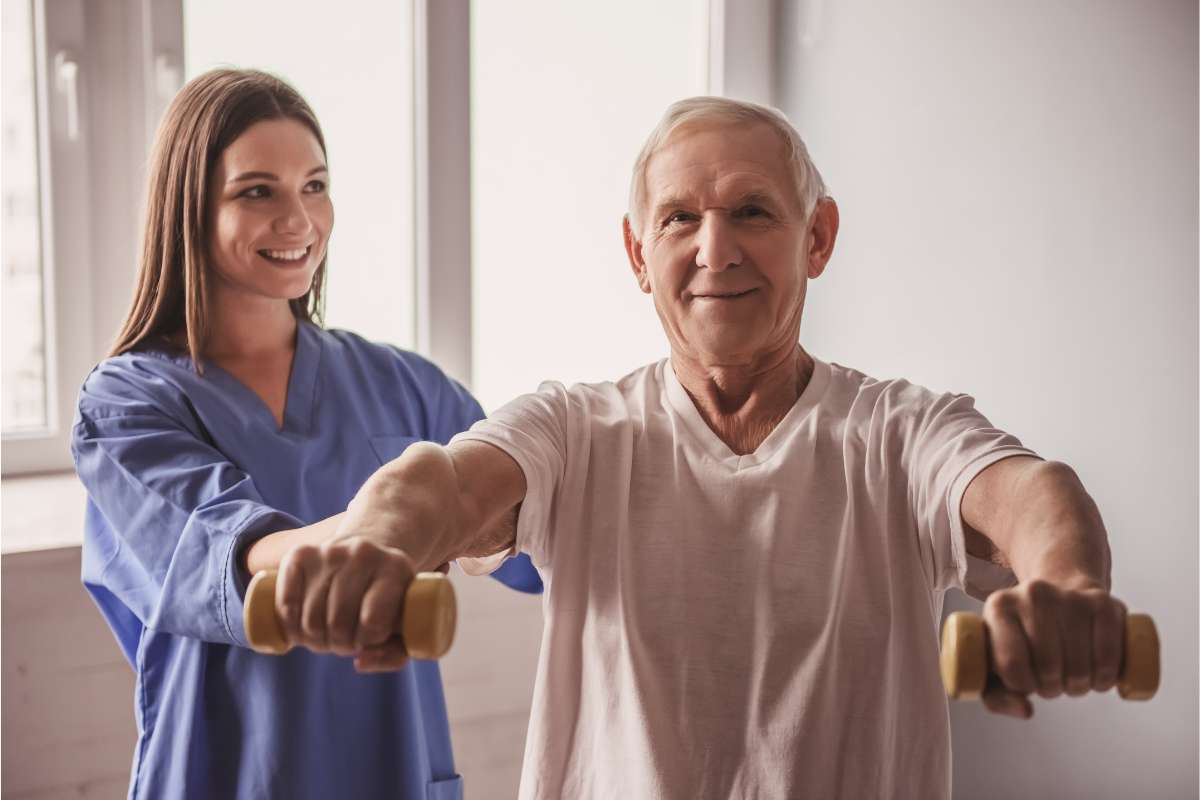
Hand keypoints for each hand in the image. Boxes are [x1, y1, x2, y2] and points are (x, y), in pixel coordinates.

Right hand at [275, 536, 415, 671]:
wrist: (367, 556)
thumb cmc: (388, 601)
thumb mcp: (404, 626)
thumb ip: (393, 655)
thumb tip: (359, 662)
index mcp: (396, 567)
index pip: (372, 622)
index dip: (367, 642)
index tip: (369, 640)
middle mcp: (363, 553)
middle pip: (338, 623)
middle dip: (339, 645)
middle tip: (344, 642)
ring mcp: (330, 551)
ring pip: (311, 618)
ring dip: (314, 639)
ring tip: (326, 636)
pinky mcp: (300, 554)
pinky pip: (286, 603)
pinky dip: (290, 626)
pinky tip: (301, 628)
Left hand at [981, 579, 1125, 717]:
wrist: (1058, 596)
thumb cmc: (1023, 638)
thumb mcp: (997, 664)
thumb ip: (997, 697)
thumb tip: (1026, 710)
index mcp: (999, 607)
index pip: (1012, 665)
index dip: (1023, 686)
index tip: (1027, 682)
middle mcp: (1032, 594)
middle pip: (1048, 667)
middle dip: (1052, 688)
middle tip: (1052, 682)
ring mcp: (1069, 596)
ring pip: (1079, 666)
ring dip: (1079, 685)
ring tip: (1071, 677)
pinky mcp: (1103, 603)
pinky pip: (1108, 657)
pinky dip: (1105, 678)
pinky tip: (1096, 676)